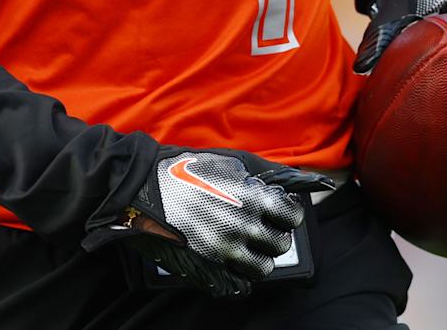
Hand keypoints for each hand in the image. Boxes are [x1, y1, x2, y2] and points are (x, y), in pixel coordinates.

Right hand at [85, 148, 334, 296]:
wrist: (141, 186)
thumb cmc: (187, 168)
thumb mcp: (231, 160)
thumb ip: (269, 173)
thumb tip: (305, 181)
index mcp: (252, 198)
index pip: (292, 217)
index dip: (287, 214)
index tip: (278, 212)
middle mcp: (242, 227)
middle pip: (279, 245)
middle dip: (273, 236)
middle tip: (261, 228)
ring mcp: (223, 251)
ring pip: (262, 270)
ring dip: (259, 259)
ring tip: (246, 246)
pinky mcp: (205, 268)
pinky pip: (237, 286)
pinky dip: (238, 278)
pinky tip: (230, 263)